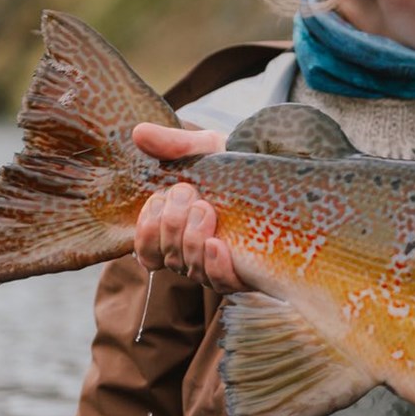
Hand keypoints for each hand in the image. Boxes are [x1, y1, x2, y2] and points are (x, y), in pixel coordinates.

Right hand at [131, 124, 245, 291]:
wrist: (276, 175)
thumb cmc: (233, 166)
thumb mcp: (204, 150)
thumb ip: (172, 144)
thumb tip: (138, 132)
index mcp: (175, 231)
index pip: (146, 250)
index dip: (147, 229)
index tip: (160, 197)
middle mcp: (193, 253)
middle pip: (166, 257)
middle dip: (171, 224)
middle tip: (187, 193)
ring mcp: (218, 265)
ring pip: (191, 269)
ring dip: (191, 240)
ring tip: (206, 210)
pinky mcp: (245, 272)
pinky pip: (222, 282)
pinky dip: (215, 266)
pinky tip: (219, 244)